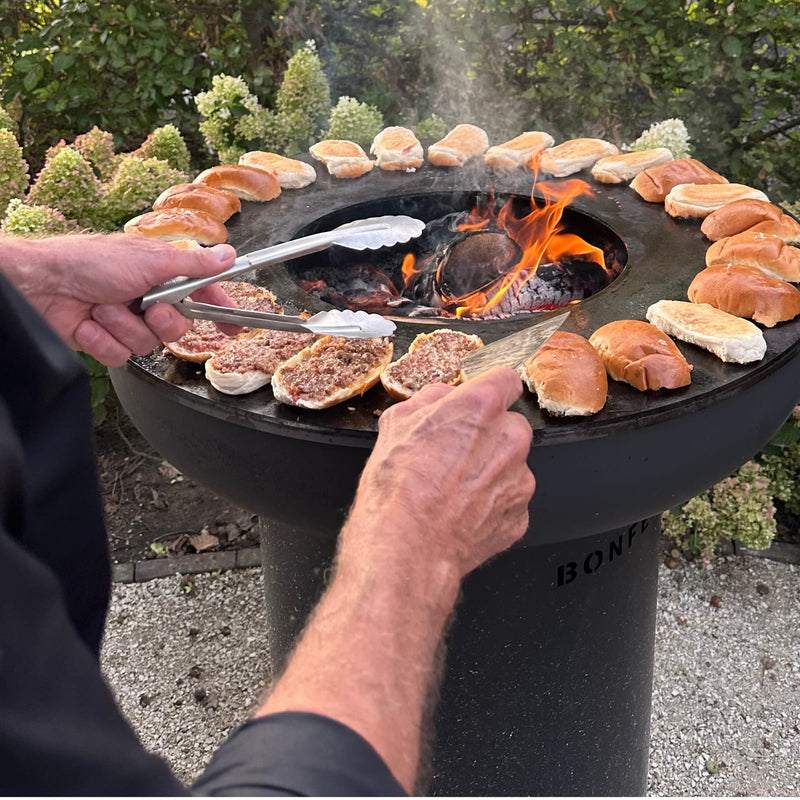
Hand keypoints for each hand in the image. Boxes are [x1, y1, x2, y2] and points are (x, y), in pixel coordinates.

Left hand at [3, 233, 237, 366]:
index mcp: (161, 276)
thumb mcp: (151, 260)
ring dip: (123, 327)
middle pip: (177, 328)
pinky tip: (88, 324)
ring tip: (103, 308)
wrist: (43, 285)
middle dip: (161, 321)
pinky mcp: (105, 341)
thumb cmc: (90, 262)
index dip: (220, 312)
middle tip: (147, 307)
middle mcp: (145, 299)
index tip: (234, 326)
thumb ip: (194, 265)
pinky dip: (103, 340)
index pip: (202, 295)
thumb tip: (228, 255)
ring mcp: (125, 321)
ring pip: (146, 344)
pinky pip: (120, 356)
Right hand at [340, 366, 534, 586]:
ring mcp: (519, 480)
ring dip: (491, 472)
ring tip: (453, 491)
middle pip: (511, 425)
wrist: (405, 547)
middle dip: (489, 436)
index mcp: (481, 407)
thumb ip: (430, 400)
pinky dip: (491, 505)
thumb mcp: (396, 424)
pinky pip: (509, 501)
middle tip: (456, 455)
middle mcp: (509, 439)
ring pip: (511, 465)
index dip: (489, 390)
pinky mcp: (519, 515)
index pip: (506, 380)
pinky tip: (462, 513)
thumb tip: (443, 398)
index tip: (480, 403)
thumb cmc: (397, 488)